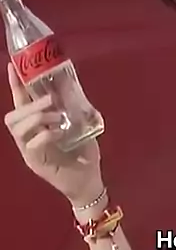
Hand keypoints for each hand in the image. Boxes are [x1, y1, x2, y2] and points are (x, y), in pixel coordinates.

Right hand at [4, 63, 102, 204]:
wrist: (90, 182)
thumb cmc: (84, 154)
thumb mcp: (82, 126)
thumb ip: (75, 108)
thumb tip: (71, 84)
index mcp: (37, 126)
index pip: (21, 103)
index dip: (16, 85)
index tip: (13, 67)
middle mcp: (28, 137)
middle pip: (12, 116)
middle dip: (29, 104)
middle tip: (50, 100)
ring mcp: (30, 151)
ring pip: (17, 128)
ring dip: (37, 117)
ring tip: (58, 118)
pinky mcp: (36, 163)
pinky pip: (32, 144)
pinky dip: (45, 134)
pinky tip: (59, 133)